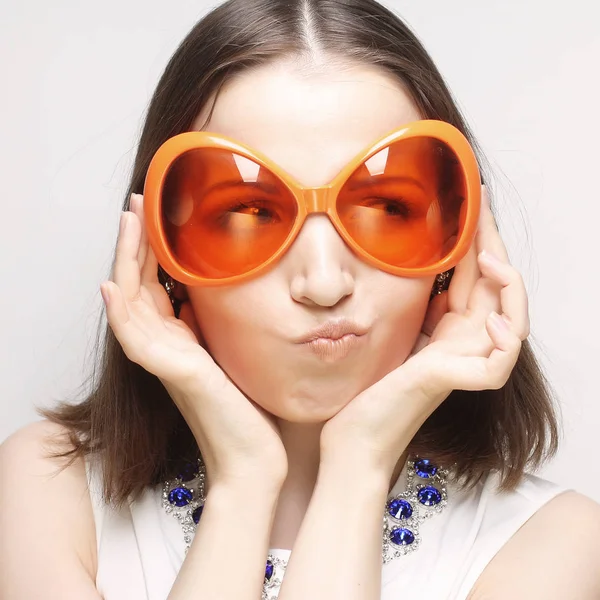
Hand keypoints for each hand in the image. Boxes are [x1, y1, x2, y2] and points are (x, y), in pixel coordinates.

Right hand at [100, 193, 286, 488]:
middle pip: (138, 286)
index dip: (152, 250)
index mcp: (181, 339)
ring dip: (126, 262)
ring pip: (131, 304)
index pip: (157, 285)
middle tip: (136, 205)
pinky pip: (136, 339)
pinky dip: (121, 313)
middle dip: (136, 244)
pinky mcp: (175, 374)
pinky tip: (113, 285)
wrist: (254, 459)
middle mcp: (167, 347)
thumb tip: (210, 296)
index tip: (156, 214)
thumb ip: (214, 327)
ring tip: (127, 224)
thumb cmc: (248, 409)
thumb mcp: (234, 353)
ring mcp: (166, 361)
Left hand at [321, 186, 529, 476]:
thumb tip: (417, 258)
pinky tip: (490, 320)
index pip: (474, 276)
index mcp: (450, 329)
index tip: (471, 200)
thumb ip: (415, 301)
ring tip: (488, 256)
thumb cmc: (368, 386)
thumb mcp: (394, 327)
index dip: (477, 238)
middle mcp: (463, 344)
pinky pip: (498, 364)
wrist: (353, 435)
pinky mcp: (454, 385)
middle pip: (496, 289)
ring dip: (508, 286)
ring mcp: (463, 364)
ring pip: (512, 322)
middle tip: (481, 204)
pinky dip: (504, 341)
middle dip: (492, 243)